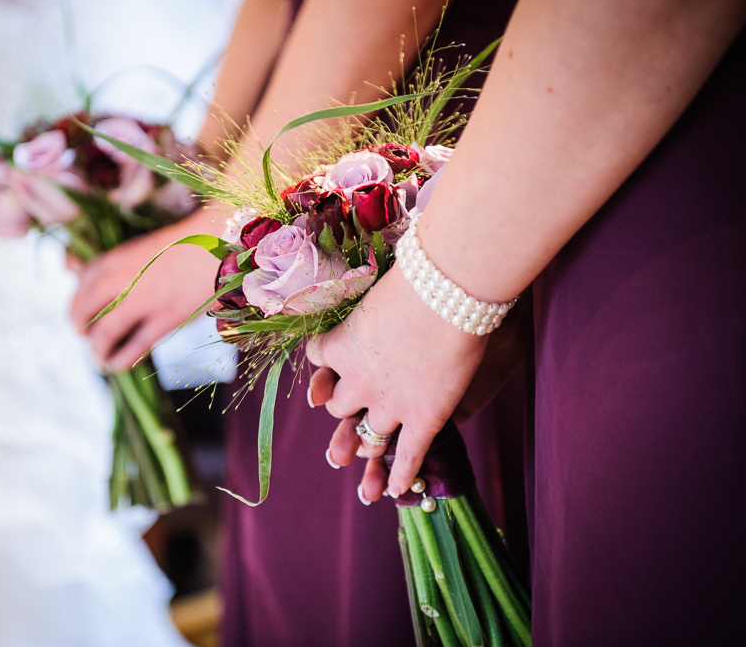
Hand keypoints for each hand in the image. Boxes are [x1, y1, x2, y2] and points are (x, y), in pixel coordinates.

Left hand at [69, 214, 220, 370]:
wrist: (219, 245)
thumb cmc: (181, 245)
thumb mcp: (139, 246)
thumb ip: (108, 261)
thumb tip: (67, 267)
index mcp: (114, 258)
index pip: (80, 287)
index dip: (77, 304)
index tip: (81, 315)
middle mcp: (122, 278)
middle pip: (83, 312)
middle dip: (80, 329)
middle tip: (86, 337)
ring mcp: (143, 300)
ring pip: (105, 333)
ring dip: (97, 350)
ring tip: (99, 358)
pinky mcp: (166, 319)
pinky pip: (134, 346)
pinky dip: (120, 359)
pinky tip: (117, 365)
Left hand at [306, 266, 486, 501]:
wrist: (449, 290)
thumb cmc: (417, 276)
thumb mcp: (377, 289)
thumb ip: (368, 307)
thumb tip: (367, 291)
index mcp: (339, 344)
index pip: (318, 359)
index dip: (325, 364)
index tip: (330, 364)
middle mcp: (355, 380)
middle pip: (336, 407)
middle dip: (344, 409)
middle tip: (350, 413)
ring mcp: (389, 404)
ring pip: (367, 437)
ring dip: (366, 444)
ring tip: (368, 450)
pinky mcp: (424, 419)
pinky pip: (407, 456)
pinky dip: (399, 475)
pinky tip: (394, 490)